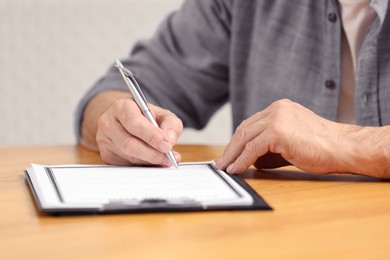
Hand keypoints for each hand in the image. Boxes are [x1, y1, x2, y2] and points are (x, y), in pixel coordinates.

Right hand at [95, 98, 182, 165]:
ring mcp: (104, 140)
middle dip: (153, 153)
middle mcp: (108, 122)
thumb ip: (171, 124)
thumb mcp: (162, 114)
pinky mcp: (106, 155)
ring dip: (150, 161)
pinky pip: (126, 165)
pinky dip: (143, 165)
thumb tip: (170, 140)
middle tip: (169, 158)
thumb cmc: (144, 117)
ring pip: (129, 156)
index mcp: (121, 107)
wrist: (125, 120)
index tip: (167, 145)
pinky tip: (151, 160)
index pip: (134, 123)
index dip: (151, 136)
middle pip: (130, 143)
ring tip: (165, 160)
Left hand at [216, 99, 360, 173]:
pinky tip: (236, 170)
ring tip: (225, 168)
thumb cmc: (321, 148)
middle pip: (244, 129)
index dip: (237, 140)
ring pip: (245, 137)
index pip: (251, 124)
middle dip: (230, 148)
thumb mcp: (290, 143)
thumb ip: (269, 148)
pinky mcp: (278, 131)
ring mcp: (277, 117)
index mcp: (280, 108)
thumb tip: (250, 161)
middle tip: (222, 163)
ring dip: (232, 155)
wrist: (344, 148)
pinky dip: (242, 161)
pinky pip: (252, 149)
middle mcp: (276, 109)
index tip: (228, 154)